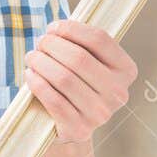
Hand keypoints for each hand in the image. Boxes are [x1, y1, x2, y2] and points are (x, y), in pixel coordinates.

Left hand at [24, 18, 136, 144]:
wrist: (71, 125)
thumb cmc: (77, 84)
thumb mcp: (88, 63)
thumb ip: (80, 44)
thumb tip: (56, 28)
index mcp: (126, 70)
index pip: (99, 39)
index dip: (71, 29)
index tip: (53, 27)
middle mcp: (118, 93)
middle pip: (79, 58)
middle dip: (52, 45)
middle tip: (39, 43)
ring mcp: (100, 113)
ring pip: (64, 78)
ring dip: (41, 62)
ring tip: (32, 57)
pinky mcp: (80, 129)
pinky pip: (54, 101)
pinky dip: (38, 84)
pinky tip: (30, 75)